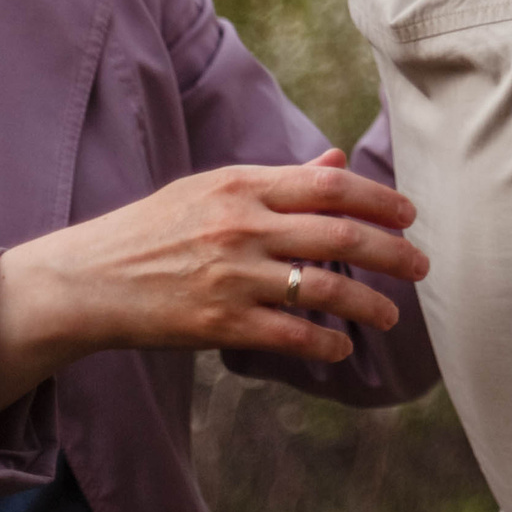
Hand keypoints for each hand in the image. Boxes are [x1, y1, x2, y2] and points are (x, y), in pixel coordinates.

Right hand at [0, 148, 426, 410]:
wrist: (90, 279)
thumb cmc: (155, 229)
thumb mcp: (211, 188)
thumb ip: (279, 179)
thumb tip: (336, 164)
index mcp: (243, 184)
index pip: (329, 187)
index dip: (377, 200)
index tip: (409, 213)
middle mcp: (243, 226)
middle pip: (339, 235)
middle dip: (391, 251)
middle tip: (421, 264)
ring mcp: (232, 277)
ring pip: (322, 288)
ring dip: (367, 304)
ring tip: (391, 315)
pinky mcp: (219, 323)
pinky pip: (289, 335)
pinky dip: (324, 343)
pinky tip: (341, 347)